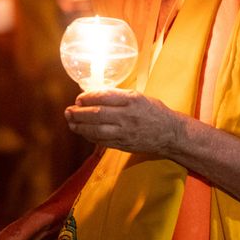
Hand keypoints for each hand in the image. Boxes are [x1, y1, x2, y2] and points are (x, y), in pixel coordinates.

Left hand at [64, 90, 184, 155]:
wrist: (170, 134)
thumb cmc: (155, 112)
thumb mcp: (140, 97)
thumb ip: (119, 96)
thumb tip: (95, 95)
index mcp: (132, 100)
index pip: (104, 96)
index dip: (88, 97)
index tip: (79, 98)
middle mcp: (127, 116)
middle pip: (97, 114)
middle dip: (79, 113)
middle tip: (69, 110)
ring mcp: (125, 132)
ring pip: (96, 130)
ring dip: (80, 126)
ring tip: (71, 122)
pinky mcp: (123, 144)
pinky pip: (102, 141)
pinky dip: (89, 136)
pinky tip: (83, 132)